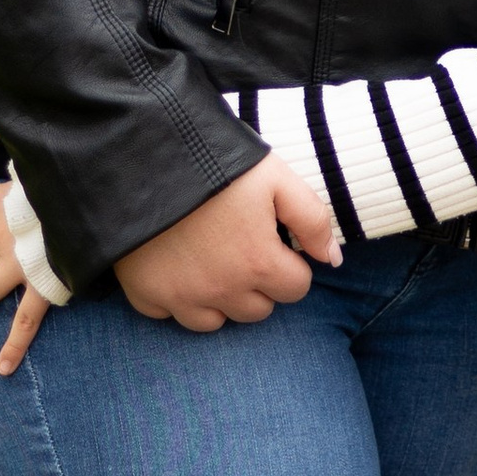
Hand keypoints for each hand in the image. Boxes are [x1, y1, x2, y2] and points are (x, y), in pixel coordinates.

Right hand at [114, 158, 341, 332]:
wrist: (143, 154)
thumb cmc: (215, 160)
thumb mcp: (277, 177)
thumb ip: (312, 220)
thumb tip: (333, 260)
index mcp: (259, 263)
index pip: (296, 289)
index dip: (289, 264)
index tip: (273, 241)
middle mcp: (223, 290)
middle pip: (259, 310)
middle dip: (258, 283)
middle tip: (241, 246)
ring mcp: (182, 297)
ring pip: (217, 321)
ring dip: (221, 298)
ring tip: (211, 259)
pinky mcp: (146, 294)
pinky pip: (169, 315)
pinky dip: (176, 298)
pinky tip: (176, 265)